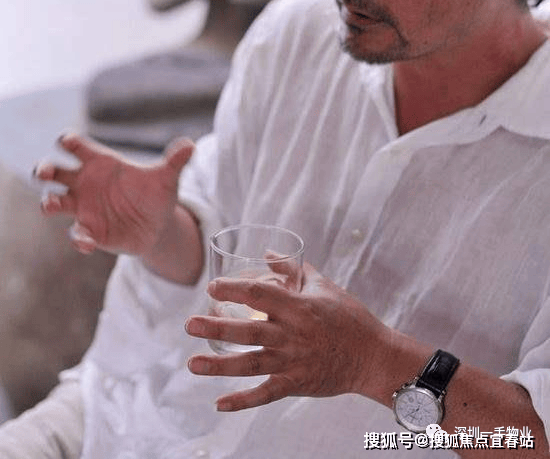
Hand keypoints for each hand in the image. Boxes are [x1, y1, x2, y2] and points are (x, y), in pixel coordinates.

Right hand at [34, 133, 193, 255]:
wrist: (158, 225)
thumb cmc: (156, 194)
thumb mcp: (167, 178)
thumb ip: (175, 161)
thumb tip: (190, 145)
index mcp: (100, 162)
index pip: (77, 147)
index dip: (68, 141)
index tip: (66, 141)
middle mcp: (85, 183)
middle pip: (53, 171)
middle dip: (43, 168)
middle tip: (44, 172)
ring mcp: (83, 207)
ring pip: (54, 201)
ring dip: (49, 202)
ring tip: (51, 205)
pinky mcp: (88, 231)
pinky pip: (76, 234)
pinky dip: (79, 238)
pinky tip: (87, 242)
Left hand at [185, 262, 391, 410]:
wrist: (373, 356)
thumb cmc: (349, 316)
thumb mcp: (323, 286)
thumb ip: (292, 269)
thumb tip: (268, 252)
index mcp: (298, 307)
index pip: (259, 295)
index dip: (234, 290)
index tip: (212, 288)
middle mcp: (292, 335)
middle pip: (247, 332)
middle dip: (216, 328)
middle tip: (190, 324)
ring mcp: (293, 362)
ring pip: (250, 364)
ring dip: (219, 366)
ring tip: (192, 364)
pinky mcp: (296, 384)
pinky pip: (266, 394)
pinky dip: (243, 401)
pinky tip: (220, 403)